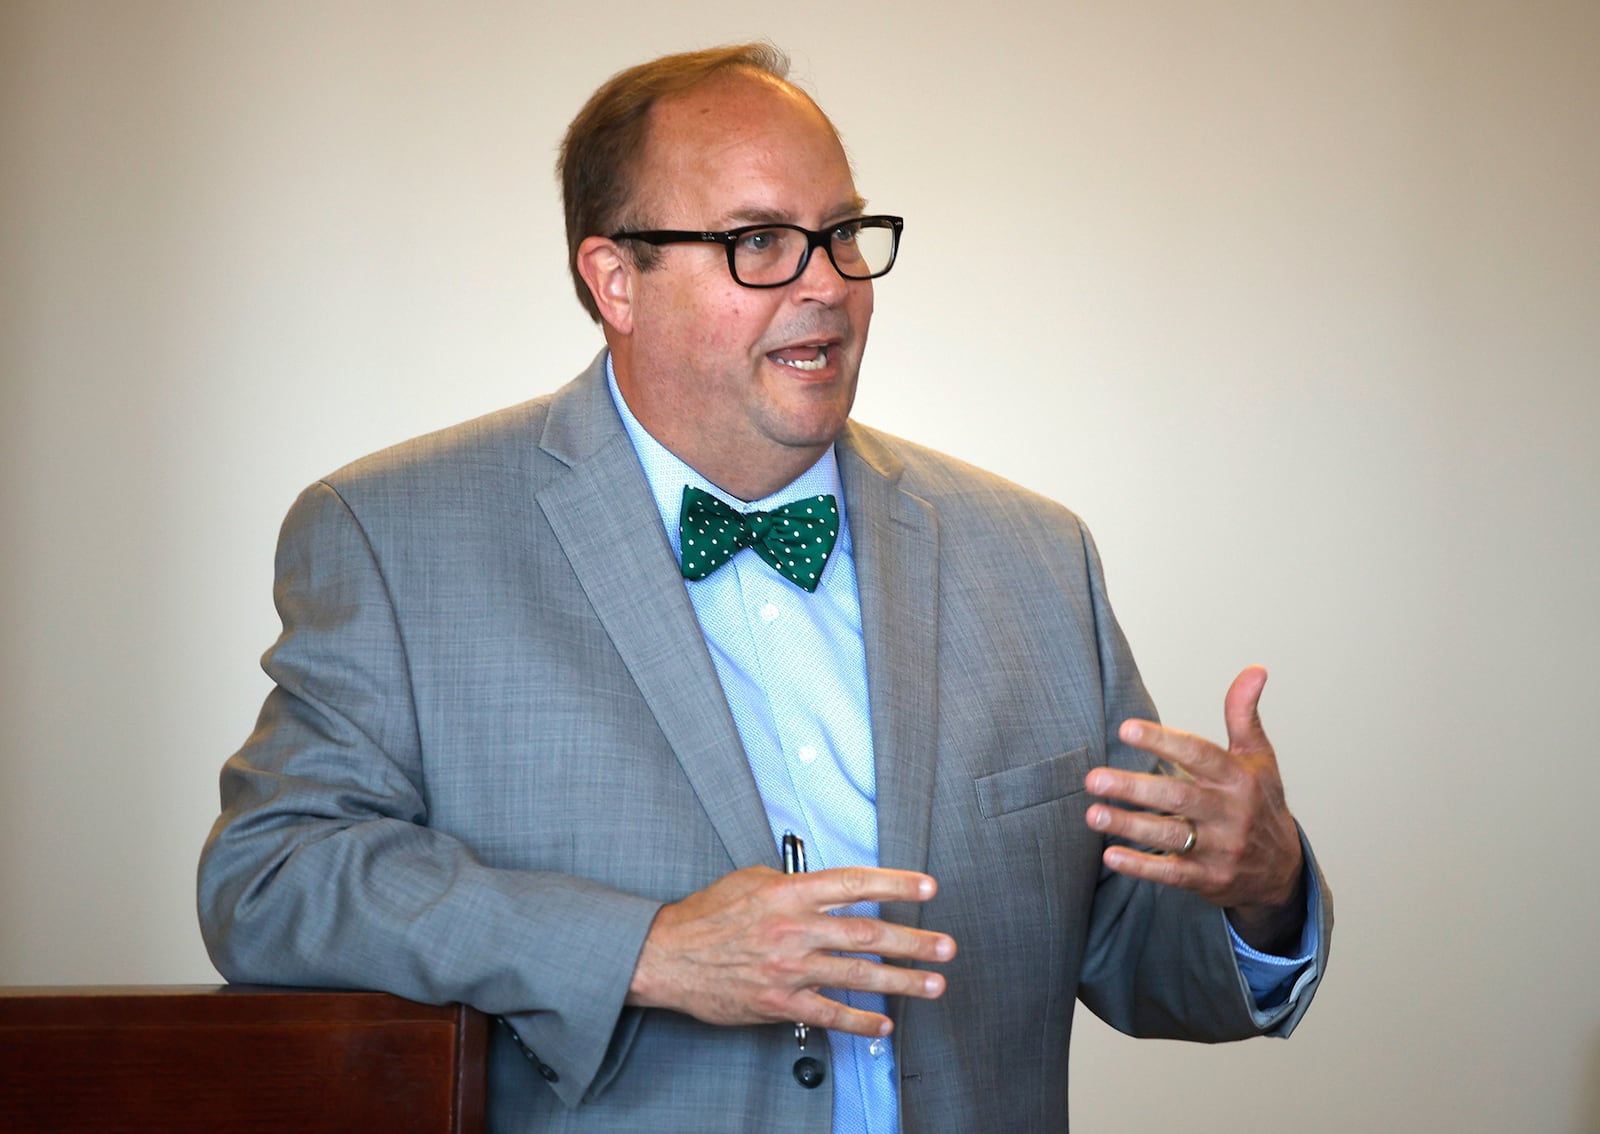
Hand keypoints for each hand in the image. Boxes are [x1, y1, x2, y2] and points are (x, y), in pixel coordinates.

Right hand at [627, 864, 955, 1036]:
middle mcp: (794, 929)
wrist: (666, 957)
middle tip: (945, 945)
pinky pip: (829, 1014)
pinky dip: (860, 1021)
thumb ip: (791, 882)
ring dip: (901, 981)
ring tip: (932, 984)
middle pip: (868, 933)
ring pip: (858, 974)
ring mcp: (789, 969)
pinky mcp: (779, 1002)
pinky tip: (884, 1024)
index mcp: (789, 893)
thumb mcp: (749, 880)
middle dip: (914, 940)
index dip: (895, 883)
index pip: (854, 884)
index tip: (928, 887)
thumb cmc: (705, 916)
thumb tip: (824, 886)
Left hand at [1084, 666, 1305, 952]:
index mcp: (1240, 778)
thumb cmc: (1261, 804)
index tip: (1126, 729)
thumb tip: (1255, 668)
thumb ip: (1244, 714)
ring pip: (1171, 836)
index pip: (1199, 754)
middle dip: (1135, 787)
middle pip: (1179, 796)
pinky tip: (1110, 855)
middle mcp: (1231, 813)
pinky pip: (1172, 874)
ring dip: (1130, 825)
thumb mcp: (1259, 758)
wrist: (1283, 870)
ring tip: (1093, 814)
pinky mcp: (1208, 879)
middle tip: (1094, 778)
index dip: (1163, 741)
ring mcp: (1220, 848)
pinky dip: (1141, 866)